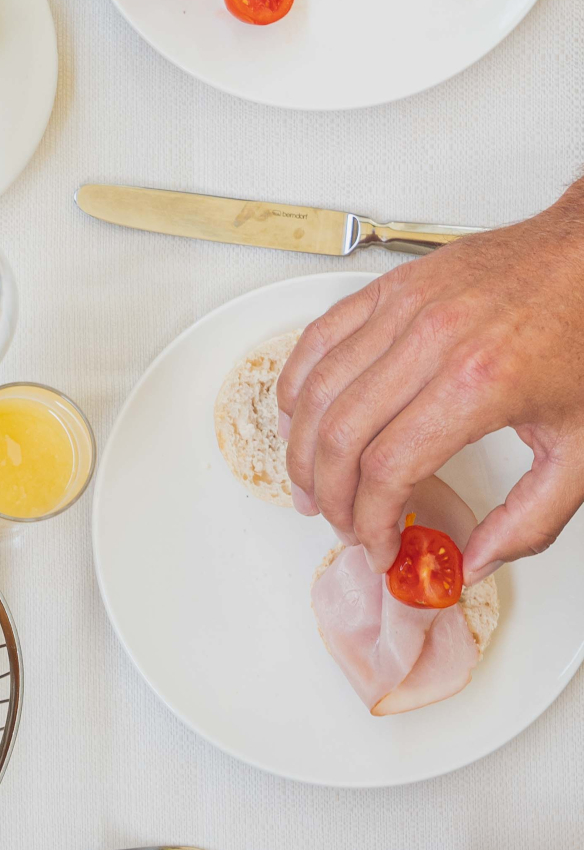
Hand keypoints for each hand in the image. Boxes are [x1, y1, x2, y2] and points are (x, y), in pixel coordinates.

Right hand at [275, 185, 583, 579]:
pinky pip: (317, 340)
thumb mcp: (583, 446)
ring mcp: (404, 309)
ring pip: (316, 394)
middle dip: (332, 498)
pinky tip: (299, 419)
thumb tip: (476, 560)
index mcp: (478, 384)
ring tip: (310, 487)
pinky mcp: (390, 289)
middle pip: (341, 438)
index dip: (372, 522)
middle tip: (345, 525)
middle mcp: (432, 342)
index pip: (387, 471)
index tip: (381, 546)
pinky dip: (295, 387)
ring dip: (301, 452)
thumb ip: (532, 518)